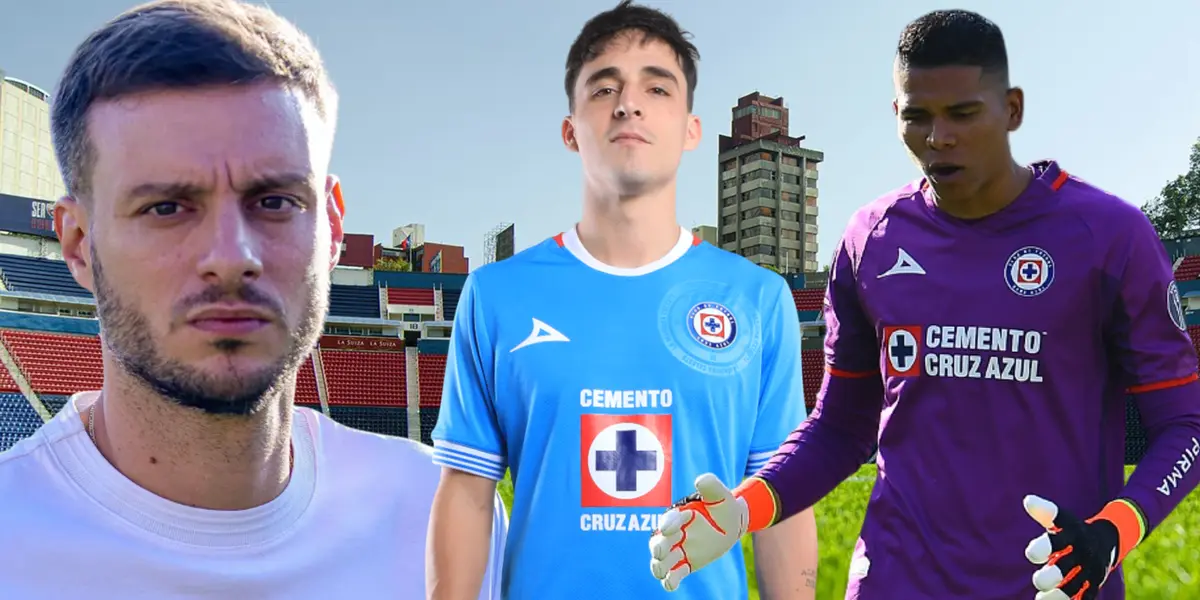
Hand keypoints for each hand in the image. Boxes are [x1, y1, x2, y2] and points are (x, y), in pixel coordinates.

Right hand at [648, 474, 748, 591]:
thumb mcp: (722, 495)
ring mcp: (680, 548)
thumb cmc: (724, 506)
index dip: (668, 523)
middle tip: (659, 551)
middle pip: (660, 541)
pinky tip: (671, 585)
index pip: (670, 519)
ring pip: (663, 560)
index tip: (668, 527)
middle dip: (658, 546)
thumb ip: (711, 486)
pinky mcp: (686, 563)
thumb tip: (700, 480)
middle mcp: (675, 532)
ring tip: (660, 571)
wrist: (732, 523)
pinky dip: (671, 580)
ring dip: (659, 565)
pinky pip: (675, 573)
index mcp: (680, 514)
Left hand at [1023, 495, 1120, 599]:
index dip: (1044, 547)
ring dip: (1058, 596)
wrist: (1109, 539)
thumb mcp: (1062, 520)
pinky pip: (1086, 597)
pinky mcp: (1095, 584)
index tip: (1031, 555)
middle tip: (1038, 581)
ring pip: (1074, 587)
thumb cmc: (1074, 530)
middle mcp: (1082, 552)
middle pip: (1065, 567)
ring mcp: (1090, 570)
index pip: (1057, 539)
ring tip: (1041, 599)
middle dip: (1051, 576)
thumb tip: (1028, 500)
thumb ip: (1045, 512)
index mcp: (1072, 534)